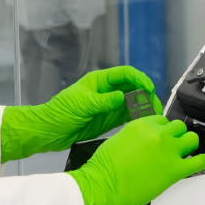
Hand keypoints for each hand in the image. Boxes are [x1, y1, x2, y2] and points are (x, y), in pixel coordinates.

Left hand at [0, 67, 156, 160]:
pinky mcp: (109, 119)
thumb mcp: (82, 104)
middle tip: (154, 105)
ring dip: (143, 107)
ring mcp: (109, 106)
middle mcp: (107, 91)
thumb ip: (104, 101)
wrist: (50, 131)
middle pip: (132, 88)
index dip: (138, 78)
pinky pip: (127, 116)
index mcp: (99, 81)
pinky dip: (137, 118)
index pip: (124, 74)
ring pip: (132, 102)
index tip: (148, 88)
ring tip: (153, 116)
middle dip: (145, 94)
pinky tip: (143, 122)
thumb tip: (122, 98)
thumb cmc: (61, 112)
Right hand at [67, 116, 204, 204]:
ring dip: (189, 145)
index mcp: (142, 125)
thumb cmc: (105, 168)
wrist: (104, 186)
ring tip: (186, 152)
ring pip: (191, 139)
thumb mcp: (118, 140)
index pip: (162, 119)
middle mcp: (158, 134)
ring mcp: (169, 151)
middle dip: (177, 135)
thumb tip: (145, 141)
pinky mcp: (175, 170)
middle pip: (178, 127)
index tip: (164, 135)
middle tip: (174, 145)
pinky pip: (199, 161)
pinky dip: (204, 160)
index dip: (164, 129)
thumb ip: (137, 136)